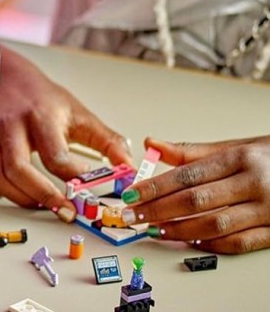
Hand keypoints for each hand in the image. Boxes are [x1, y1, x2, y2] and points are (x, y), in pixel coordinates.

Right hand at [0, 47, 131, 210]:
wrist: (7, 76)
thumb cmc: (43, 99)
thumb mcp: (79, 113)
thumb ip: (106, 141)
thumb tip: (129, 167)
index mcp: (40, 116)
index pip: (55, 154)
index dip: (73, 178)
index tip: (89, 195)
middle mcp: (10, 126)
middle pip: (17, 167)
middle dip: (42, 195)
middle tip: (65, 211)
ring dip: (19, 197)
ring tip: (42, 203)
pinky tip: (0, 189)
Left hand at [121, 136, 269, 253]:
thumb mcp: (236, 147)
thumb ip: (193, 151)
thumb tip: (152, 144)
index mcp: (239, 158)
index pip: (187, 174)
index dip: (155, 186)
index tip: (131, 194)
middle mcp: (253, 183)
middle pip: (196, 200)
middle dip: (159, 209)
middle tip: (133, 215)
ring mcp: (267, 209)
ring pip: (215, 225)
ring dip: (179, 230)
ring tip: (154, 230)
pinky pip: (240, 242)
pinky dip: (212, 244)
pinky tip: (189, 242)